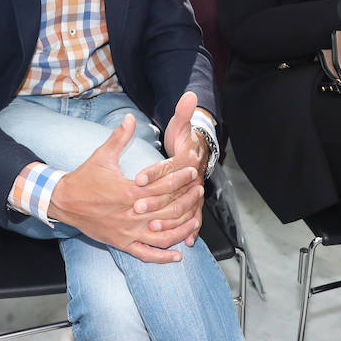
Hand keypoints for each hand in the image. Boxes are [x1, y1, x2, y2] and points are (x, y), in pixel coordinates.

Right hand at [48, 116, 203, 263]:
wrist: (63, 201)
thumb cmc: (84, 178)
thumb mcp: (102, 156)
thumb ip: (120, 137)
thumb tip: (130, 117)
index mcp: (129, 191)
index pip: (162, 186)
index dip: (180, 178)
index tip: (192, 171)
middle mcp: (131, 214)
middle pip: (168, 210)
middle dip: (187, 201)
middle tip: (199, 192)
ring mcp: (127, 231)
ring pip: (163, 235)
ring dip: (182, 229)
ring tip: (195, 219)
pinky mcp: (121, 243)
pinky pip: (146, 254)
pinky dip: (163, 256)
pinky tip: (178, 254)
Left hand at [147, 92, 208, 244]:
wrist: (203, 153)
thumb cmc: (187, 140)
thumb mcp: (182, 125)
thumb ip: (183, 112)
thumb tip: (189, 94)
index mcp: (186, 162)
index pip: (170, 169)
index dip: (155, 173)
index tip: (138, 178)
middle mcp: (191, 182)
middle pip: (174, 194)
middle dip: (156, 202)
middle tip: (136, 207)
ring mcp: (192, 197)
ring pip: (183, 213)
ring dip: (169, 221)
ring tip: (152, 229)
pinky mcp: (192, 208)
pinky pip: (191, 225)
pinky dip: (187, 235)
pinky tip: (180, 246)